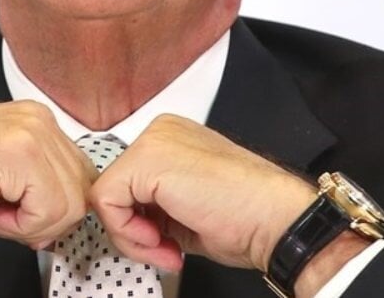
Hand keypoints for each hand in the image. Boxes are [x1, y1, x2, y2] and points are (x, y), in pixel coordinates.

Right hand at [0, 100, 96, 248]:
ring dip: (30, 223)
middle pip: (80, 191)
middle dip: (43, 218)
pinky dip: (20, 225)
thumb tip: (64, 219)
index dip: (51, 210)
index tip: (14, 214)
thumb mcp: (1, 183)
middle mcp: (38, 118)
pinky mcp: (21, 152)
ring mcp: (31, 131)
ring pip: (70, 204)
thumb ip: (40, 192)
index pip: (78, 177)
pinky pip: (50, 210)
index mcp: (35, 120)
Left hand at [89, 113, 317, 272]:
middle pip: (116, 189)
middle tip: (166, 252)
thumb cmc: (247, 218)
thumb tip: (127, 222)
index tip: (166, 245)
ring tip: (167, 250)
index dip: (140, 224)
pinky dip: (127, 232)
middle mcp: (160, 132)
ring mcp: (153, 141)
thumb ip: (153, 207)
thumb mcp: (186, 209)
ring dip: (134, 238)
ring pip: (107, 197)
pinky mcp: (146, 159)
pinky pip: (106, 202)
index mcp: (171, 140)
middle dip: (135, 231)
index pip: (128, 184)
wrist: (276, 220)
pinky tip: (161, 241)